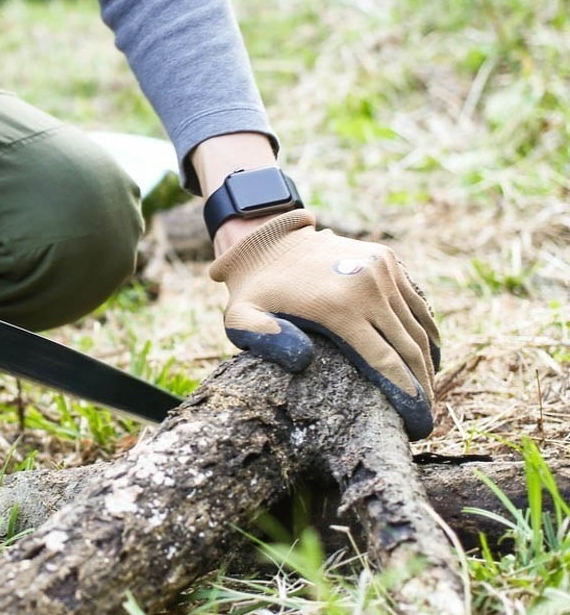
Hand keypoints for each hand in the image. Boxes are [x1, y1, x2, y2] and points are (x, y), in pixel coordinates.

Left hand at [208, 210, 439, 439]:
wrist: (265, 240)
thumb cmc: (254, 291)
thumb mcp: (241, 318)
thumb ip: (263, 340)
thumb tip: (304, 360)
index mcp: (337, 308)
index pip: (386, 363)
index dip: (407, 399)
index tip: (419, 427)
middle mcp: (367, 286)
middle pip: (409, 350)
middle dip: (422, 390)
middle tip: (426, 420)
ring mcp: (380, 269)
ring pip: (418, 328)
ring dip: (428, 364)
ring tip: (428, 395)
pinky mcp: (386, 259)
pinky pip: (417, 303)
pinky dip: (426, 332)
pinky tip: (428, 356)